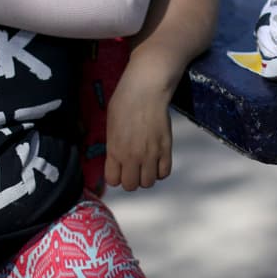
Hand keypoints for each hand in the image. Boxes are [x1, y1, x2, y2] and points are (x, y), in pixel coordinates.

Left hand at [103, 58, 173, 191]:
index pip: (113, 181)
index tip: (118, 169)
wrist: (146, 91)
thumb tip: (117, 160)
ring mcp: (150, 155)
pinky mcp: (166, 149)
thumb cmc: (125, 103)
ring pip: (148, 183)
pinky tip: (157, 161)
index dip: (115, 176)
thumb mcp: (111, 127)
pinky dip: (160, 171)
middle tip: (132, 168)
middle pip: (131, 186)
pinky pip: (164, 173)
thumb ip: (113, 147)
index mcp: (115, 151)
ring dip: (146, 176)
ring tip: (145, 164)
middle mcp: (132, 157)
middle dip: (130, 179)